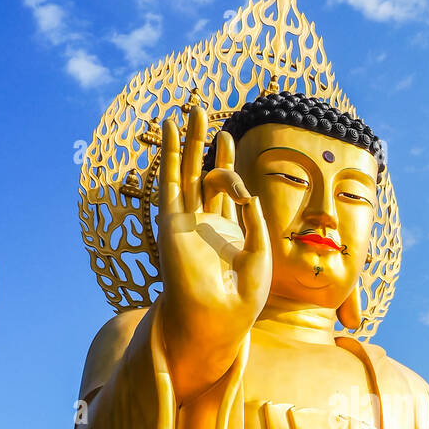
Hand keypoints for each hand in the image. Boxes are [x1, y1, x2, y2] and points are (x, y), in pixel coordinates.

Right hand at [157, 103, 271, 401]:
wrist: (218, 318)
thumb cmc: (241, 295)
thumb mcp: (260, 251)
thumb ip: (254, 218)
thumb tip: (246, 189)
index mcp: (225, 231)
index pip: (224, 188)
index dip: (227, 161)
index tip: (230, 140)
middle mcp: (202, 223)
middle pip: (201, 173)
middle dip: (204, 143)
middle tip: (204, 112)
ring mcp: (185, 220)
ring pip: (184, 172)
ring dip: (186, 140)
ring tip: (189, 109)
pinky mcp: (172, 221)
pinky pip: (170, 181)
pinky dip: (169, 154)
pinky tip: (168, 129)